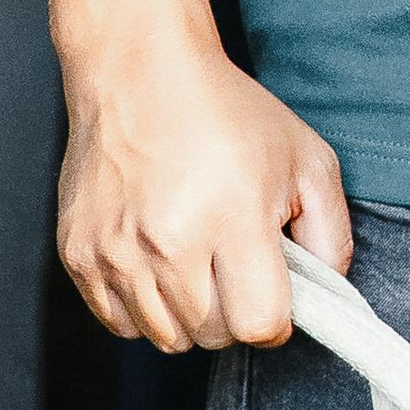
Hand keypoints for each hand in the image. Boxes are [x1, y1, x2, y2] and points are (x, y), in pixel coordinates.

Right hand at [55, 32, 352, 350]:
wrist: (140, 72)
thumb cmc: (229, 113)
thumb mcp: (308, 159)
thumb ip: (331, 235)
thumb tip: (326, 294)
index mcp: (231, 217)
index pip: (258, 325)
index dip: (277, 318)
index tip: (275, 288)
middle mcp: (167, 242)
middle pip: (213, 336)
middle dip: (235, 314)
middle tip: (236, 264)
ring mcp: (116, 252)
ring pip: (166, 337)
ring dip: (191, 315)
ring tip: (198, 260)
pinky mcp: (78, 255)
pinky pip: (121, 323)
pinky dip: (145, 309)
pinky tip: (160, 261)